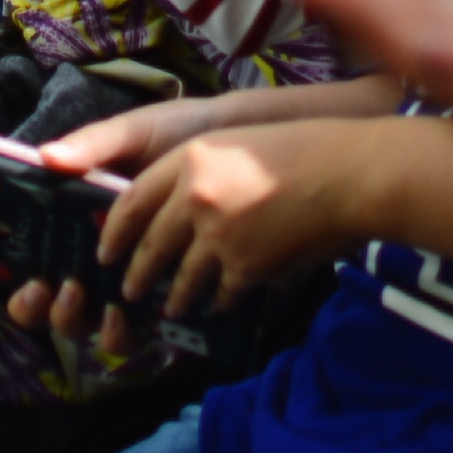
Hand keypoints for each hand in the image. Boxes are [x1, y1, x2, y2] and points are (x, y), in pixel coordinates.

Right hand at [0, 95, 251, 333]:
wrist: (242, 157)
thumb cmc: (180, 139)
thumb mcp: (133, 133)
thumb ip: (91, 146)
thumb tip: (47, 160)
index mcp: (65, 212)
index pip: (7, 248)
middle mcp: (84, 251)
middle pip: (33, 295)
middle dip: (25, 301)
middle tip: (37, 286)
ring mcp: (116, 279)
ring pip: (74, 321)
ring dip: (68, 318)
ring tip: (81, 297)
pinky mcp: (154, 298)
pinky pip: (125, 333)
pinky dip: (118, 333)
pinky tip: (126, 316)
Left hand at [99, 119, 367, 319]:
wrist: (346, 175)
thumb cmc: (301, 150)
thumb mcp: (236, 145)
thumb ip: (198, 174)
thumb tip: (175, 211)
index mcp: (189, 158)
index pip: (134, 199)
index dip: (116, 230)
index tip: (106, 248)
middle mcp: (194, 196)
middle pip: (151, 244)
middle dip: (136, 273)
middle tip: (128, 289)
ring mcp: (218, 234)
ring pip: (182, 278)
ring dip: (173, 298)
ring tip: (169, 308)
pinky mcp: (245, 266)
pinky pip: (220, 293)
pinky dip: (217, 302)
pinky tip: (217, 306)